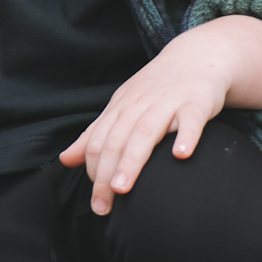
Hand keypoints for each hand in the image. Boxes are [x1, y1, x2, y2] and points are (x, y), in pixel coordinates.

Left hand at [59, 15, 261, 215]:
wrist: (195, 55)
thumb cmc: (156, 88)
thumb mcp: (121, 107)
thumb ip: (94, 136)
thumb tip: (65, 160)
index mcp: (120, 108)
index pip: (98, 142)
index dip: (94, 171)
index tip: (97, 200)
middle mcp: (139, 105)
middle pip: (116, 141)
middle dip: (106, 175)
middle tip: (103, 206)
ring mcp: (168, 102)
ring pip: (145, 132)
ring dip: (132, 161)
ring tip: (123, 188)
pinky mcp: (196, 102)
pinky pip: (191, 120)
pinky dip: (186, 136)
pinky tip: (181, 155)